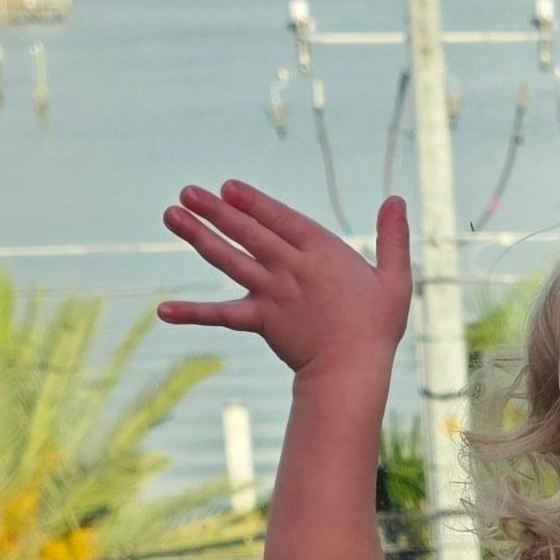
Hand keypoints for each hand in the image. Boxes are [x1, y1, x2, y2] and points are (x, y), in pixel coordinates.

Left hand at [160, 180, 410, 383]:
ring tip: (171, 216)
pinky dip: (192, 313)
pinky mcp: (260, 321)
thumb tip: (396, 199)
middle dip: (216, 211)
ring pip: (230, 261)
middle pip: (248, 233)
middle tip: (186, 192)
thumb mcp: (395, 279)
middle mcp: (291, 269)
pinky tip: (162, 310)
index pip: (280, 219)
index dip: (253, 202)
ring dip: (199, 237)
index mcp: (321, 253)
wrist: (353, 371)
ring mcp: (272, 294)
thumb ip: (393, 238)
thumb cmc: (377, 326)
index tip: (227, 187)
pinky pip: (221, 315)